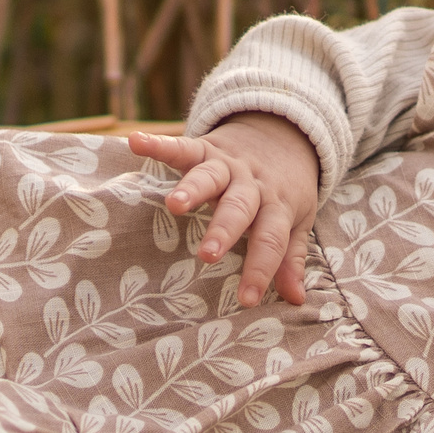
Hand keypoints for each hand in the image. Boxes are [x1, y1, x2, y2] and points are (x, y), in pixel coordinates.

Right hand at [126, 115, 320, 306]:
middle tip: (208, 255)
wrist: (284, 133)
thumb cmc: (286, 188)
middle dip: (223, 231)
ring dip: (192, 189)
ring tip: (174, 205)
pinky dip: (159, 144)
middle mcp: (251, 185)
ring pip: (209, 177)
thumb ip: (291, 258)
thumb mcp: (297, 220)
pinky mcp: (205, 147)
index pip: (271, 240)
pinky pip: (181, 146)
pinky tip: (136, 142)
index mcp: (276, 206)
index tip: (247, 299)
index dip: (260, 269)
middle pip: (239, 208)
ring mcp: (227, 165)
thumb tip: (296, 299)